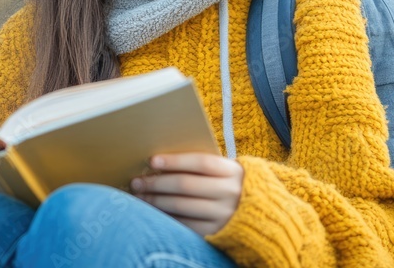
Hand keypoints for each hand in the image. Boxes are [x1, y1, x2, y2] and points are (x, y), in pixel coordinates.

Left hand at [129, 152, 243, 235]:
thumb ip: (201, 166)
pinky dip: (166, 217)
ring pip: (182, 206)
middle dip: (157, 183)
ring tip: (140, 197)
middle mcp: (231, 193)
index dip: (175, 161)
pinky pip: (185, 224)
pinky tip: (153, 212)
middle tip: (137, 182)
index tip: (152, 161)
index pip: (201, 162)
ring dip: (156, 201)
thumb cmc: (228, 185)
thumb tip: (161, 162)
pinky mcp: (216, 232)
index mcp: (233, 171)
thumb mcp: (224, 171)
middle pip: (186, 185)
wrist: (256, 213)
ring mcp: (224, 214)